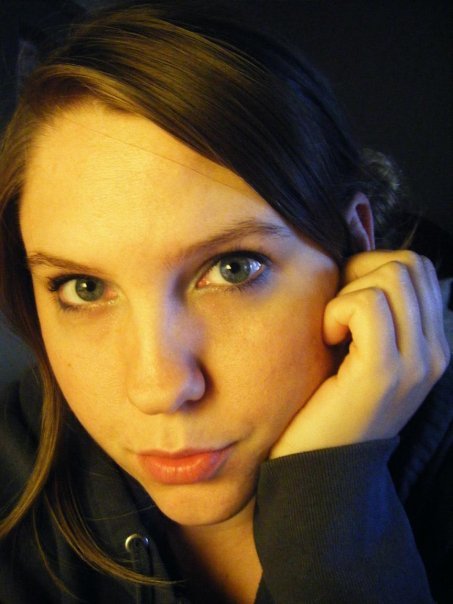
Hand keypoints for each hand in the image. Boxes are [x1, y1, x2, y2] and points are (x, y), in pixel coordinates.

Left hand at [270, 250, 449, 456]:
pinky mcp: (385, 371)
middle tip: (337, 311)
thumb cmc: (330, 400)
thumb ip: (378, 312)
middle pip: (408, 264)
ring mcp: (416, 362)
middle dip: (361, 272)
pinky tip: (328, 339)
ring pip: (391, 276)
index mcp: (433, 345)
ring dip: (348, 293)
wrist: (319, 464)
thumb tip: (359, 261)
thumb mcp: (365, 352)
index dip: (373, 268)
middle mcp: (436, 352)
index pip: (419, 268)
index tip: (345, 301)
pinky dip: (337, 311)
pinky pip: (366, 304)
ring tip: (334, 331)